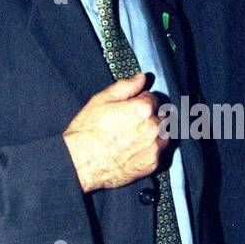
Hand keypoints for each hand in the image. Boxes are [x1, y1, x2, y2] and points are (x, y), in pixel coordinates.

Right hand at [62, 72, 168, 191]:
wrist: (80, 163)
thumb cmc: (87, 133)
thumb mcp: (101, 100)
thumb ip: (126, 86)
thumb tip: (140, 78)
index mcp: (142, 109)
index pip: (153, 97)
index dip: (141, 100)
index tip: (133, 106)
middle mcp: (152, 128)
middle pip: (161, 116)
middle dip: (150, 116)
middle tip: (132, 121)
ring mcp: (154, 148)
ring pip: (164, 134)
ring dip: (155, 132)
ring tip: (134, 136)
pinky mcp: (152, 164)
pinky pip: (159, 153)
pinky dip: (151, 150)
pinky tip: (134, 150)